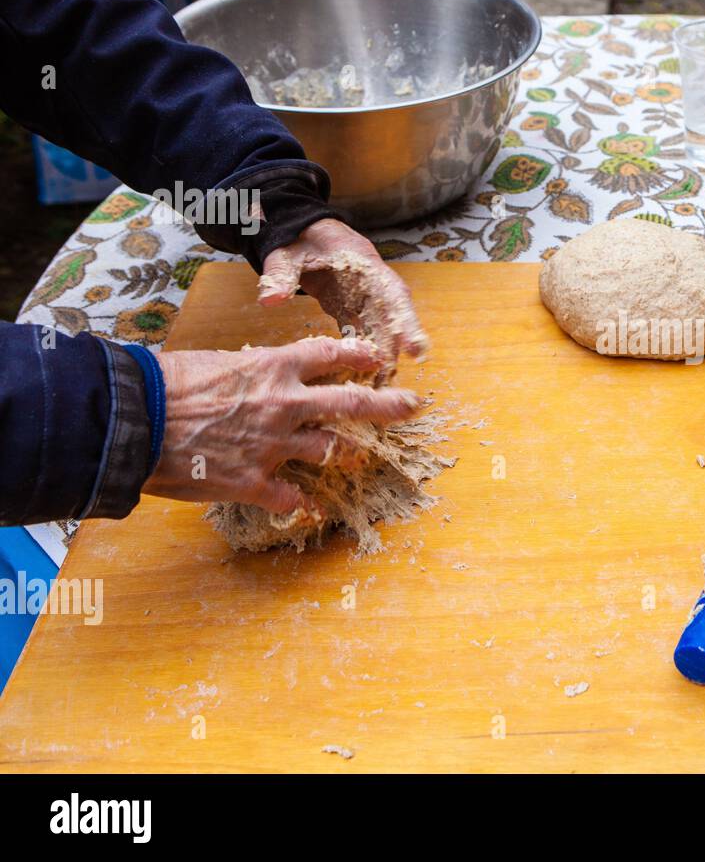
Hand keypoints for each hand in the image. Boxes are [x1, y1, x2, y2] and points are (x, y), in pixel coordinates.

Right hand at [142, 337, 421, 513]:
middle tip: (413, 406)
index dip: (359, 355)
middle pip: (351, 402)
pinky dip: (300, 502)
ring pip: (330, 450)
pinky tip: (306, 506)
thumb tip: (259, 379)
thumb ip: (250, 374)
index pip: (330, 355)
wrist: (134, 419)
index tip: (377, 357)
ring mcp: (274, 445)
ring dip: (342, 453)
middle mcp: (285, 404)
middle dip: (388, 404)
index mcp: (273, 367)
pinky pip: (292, 497)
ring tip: (353, 456)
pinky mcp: (255, 482)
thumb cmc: (165, 383)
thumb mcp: (216, 363)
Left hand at [258, 219, 428, 363]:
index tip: (414, 348)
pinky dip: (363, 351)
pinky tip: (361, 373)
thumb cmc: (299, 239)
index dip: (405, 320)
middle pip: (393, 315)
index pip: (391, 291)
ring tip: (380, 383)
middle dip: (397, 346)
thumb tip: (270, 299)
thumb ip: (280, 274)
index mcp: (362, 263)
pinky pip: (363, 332)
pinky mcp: (350, 307)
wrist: (300, 232)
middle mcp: (371, 282)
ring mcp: (363, 297)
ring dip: (382, 353)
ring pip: (380, 327)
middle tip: (395, 375)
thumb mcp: (287, 253)